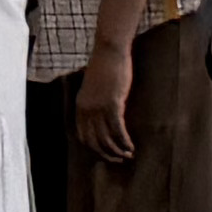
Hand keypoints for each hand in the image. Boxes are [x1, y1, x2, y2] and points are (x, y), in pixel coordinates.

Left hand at [77, 46, 141, 164]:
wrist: (109, 51)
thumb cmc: (104, 67)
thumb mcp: (94, 87)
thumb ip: (94, 102)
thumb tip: (102, 115)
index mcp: (80, 106)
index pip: (83, 136)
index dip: (95, 148)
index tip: (106, 154)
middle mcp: (87, 110)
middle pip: (94, 141)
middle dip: (107, 154)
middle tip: (119, 160)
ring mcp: (99, 108)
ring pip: (107, 138)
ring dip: (118, 150)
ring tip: (128, 155)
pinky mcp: (113, 104)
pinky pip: (118, 129)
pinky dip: (124, 141)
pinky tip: (131, 146)